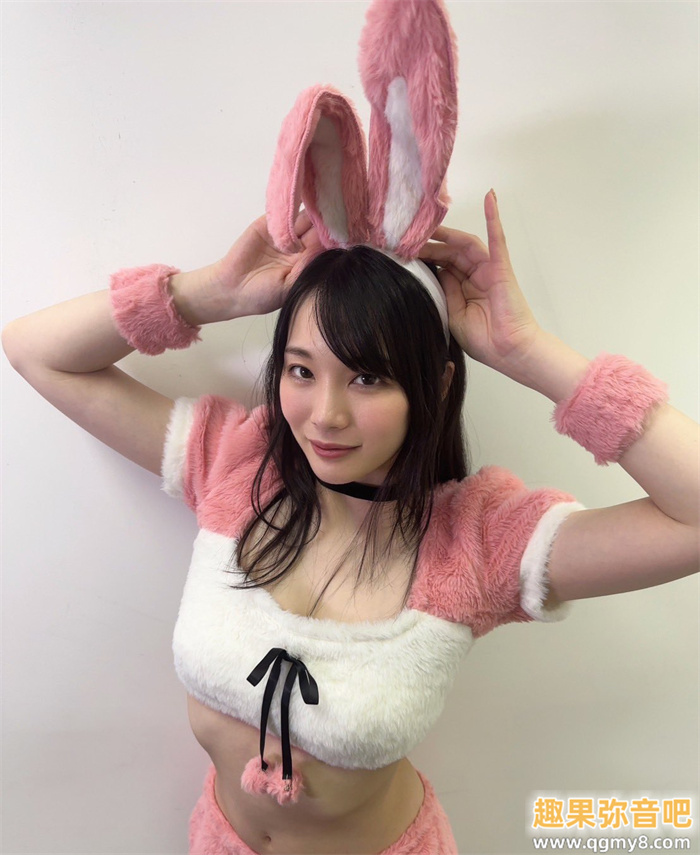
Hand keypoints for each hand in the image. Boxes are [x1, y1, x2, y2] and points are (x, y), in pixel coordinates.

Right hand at [211, 211, 323, 318]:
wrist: (231, 288)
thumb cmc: (262, 295)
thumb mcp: (289, 285)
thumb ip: (306, 266)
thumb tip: (325, 247)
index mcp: (307, 261)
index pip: (324, 245)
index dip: (332, 236)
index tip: (342, 227)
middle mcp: (299, 246)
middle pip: (315, 228)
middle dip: (323, 220)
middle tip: (334, 209)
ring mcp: (284, 234)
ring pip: (301, 218)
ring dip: (309, 212)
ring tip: (319, 204)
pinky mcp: (267, 225)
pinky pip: (282, 213)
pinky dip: (290, 208)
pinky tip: (299, 202)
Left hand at [420, 191, 541, 370]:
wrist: (508, 351)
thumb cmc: (484, 339)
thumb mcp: (452, 314)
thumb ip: (443, 291)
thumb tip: (432, 270)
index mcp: (464, 287)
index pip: (441, 264)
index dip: (424, 256)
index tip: (403, 251)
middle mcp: (476, 275)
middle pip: (449, 251)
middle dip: (429, 244)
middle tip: (407, 237)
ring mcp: (489, 269)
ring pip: (465, 244)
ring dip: (447, 233)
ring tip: (428, 222)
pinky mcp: (501, 267)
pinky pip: (498, 239)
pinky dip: (494, 217)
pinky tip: (490, 198)